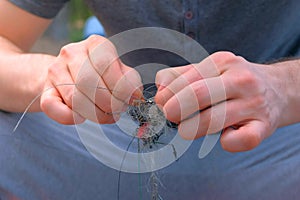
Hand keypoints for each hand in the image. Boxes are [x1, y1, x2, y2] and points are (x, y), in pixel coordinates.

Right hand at [41, 35, 142, 124]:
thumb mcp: (120, 72)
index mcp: (95, 44)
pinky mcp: (44, 89)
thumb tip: (135, 96)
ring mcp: (55, 69)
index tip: (127, 101)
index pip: (106, 65)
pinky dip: (71, 118)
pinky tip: (82, 117)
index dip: (119, 89)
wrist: (69, 75)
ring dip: (95, 114)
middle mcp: (72, 52)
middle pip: (90, 83)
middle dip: (108, 104)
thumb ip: (130, 81)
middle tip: (116, 112)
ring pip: (75, 98)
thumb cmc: (101, 74)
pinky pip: (53, 108)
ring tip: (105, 115)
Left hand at [155, 51, 286, 151]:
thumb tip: (159, 91)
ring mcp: (254, 103)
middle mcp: (240, 79)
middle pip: (198, 95)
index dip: (166, 97)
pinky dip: (226, 143)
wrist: (277, 89)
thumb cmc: (233, 82)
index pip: (185, 80)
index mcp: (222, 62)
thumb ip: (180, 76)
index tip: (161, 106)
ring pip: (213, 120)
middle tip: (171, 118)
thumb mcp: (210, 70)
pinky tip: (224, 136)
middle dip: (175, 111)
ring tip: (191, 128)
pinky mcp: (264, 126)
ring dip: (193, 129)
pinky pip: (241, 140)